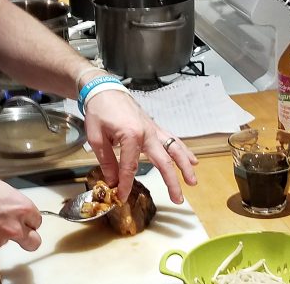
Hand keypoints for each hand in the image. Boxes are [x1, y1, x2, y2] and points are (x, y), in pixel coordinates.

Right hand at [0, 174, 41, 252]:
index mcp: (20, 207)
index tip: (23, 217)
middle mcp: (13, 227)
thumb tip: (8, 205)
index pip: (36, 219)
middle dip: (28, 238)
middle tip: (17, 230)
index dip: (28, 218)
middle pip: (33, 242)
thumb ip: (8, 199)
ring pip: (4, 241)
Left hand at [83, 90, 197, 203]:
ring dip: (185, 166)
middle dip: (171, 182)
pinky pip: (172, 140)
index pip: (130, 167)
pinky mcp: (155, 127)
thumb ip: (107, 160)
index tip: (122, 197)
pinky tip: (192, 161)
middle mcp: (147, 133)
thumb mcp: (96, 137)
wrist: (104, 89)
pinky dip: (183, 151)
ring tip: (193, 182)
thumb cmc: (99, 111)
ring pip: (174, 149)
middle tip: (178, 199)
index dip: (126, 184)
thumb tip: (112, 181)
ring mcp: (153, 129)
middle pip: (163, 161)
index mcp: (131, 135)